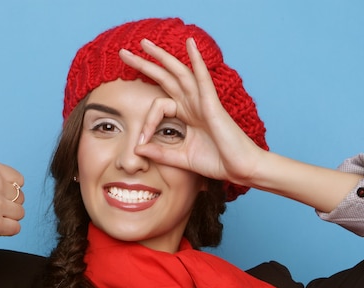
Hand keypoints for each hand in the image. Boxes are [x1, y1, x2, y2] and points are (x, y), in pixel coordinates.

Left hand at [119, 38, 264, 185]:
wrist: (240, 169)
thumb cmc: (216, 162)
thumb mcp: (180, 159)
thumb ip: (160, 153)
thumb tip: (137, 147)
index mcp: (186, 115)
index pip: (158, 106)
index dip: (146, 122)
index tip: (141, 141)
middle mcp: (193, 104)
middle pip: (165, 77)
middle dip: (144, 64)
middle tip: (123, 53)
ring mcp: (203, 102)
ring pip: (179, 72)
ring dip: (161, 56)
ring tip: (144, 43)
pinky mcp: (212, 104)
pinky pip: (202, 78)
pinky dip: (196, 60)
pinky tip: (189, 44)